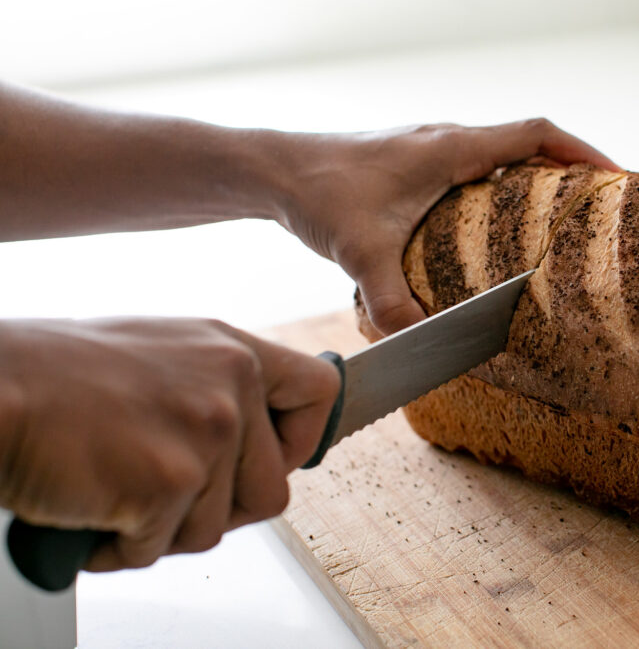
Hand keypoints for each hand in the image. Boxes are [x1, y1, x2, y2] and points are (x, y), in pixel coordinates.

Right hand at [0, 317, 338, 571]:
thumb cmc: (58, 375)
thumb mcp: (163, 356)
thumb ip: (218, 389)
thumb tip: (255, 440)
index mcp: (232, 350)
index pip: (320, 390)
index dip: (303, 439)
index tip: (277, 458)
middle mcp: (231, 385)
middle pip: (272, 490)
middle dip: (219, 510)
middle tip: (167, 497)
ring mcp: (206, 431)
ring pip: (217, 528)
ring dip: (162, 529)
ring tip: (113, 492)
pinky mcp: (170, 480)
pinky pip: (159, 548)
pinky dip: (119, 547)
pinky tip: (89, 509)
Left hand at [266, 119, 617, 334]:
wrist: (275, 169)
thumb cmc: (319, 194)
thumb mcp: (359, 253)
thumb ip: (392, 301)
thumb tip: (420, 344)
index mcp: (451, 147)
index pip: (537, 134)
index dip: (583, 152)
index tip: (615, 176)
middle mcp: (448, 140)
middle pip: (529, 142)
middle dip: (569, 167)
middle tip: (597, 204)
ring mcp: (431, 147)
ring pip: (501, 152)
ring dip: (534, 175)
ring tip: (559, 214)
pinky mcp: (415, 161)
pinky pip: (476, 165)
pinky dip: (501, 185)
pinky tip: (495, 224)